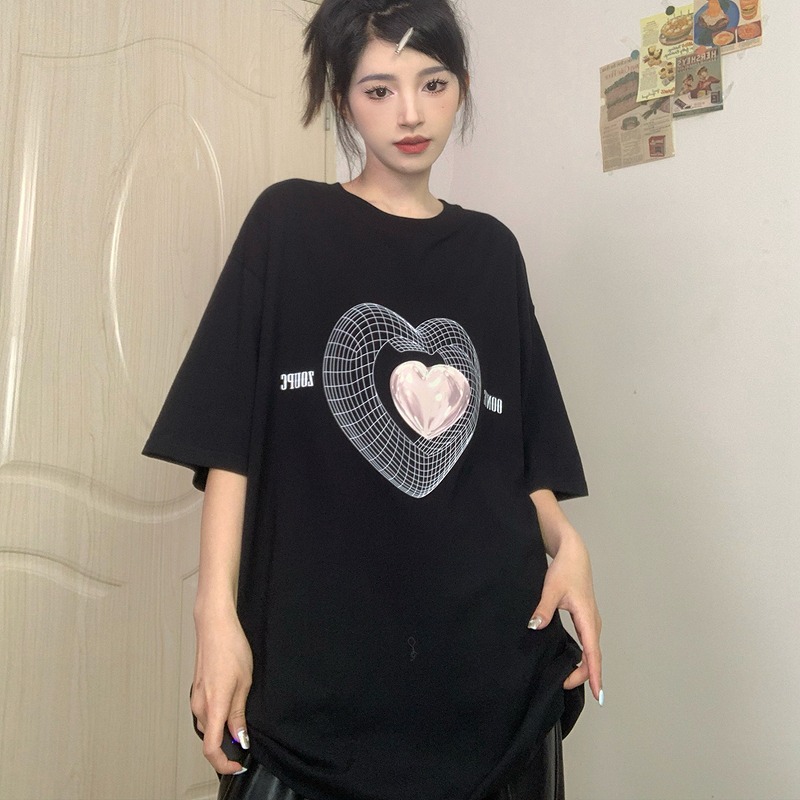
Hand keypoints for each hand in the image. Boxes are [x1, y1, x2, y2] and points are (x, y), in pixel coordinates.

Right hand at [190, 606, 253, 773]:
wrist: (214, 627)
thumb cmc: (231, 648)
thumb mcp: (245, 682)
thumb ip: (239, 713)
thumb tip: (239, 737)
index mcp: (214, 706)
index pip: (211, 748)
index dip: (223, 763)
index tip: (236, 764)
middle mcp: (200, 705)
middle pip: (210, 739)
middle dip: (226, 746)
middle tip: (245, 742)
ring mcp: (196, 698)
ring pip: (207, 726)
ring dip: (221, 731)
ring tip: (240, 723)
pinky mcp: (196, 691)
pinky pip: (205, 713)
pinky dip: (216, 718)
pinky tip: (230, 707)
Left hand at [528, 491, 602, 703]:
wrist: (574, 552)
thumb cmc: (565, 569)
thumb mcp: (551, 588)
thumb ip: (543, 608)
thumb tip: (535, 626)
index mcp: (587, 618)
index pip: (593, 653)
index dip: (594, 675)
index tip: (599, 695)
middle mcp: (593, 622)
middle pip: (593, 656)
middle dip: (584, 674)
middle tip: (564, 685)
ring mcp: (591, 620)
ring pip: (591, 649)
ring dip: (584, 665)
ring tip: (569, 679)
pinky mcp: (586, 617)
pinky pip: (588, 642)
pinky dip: (584, 655)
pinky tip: (573, 661)